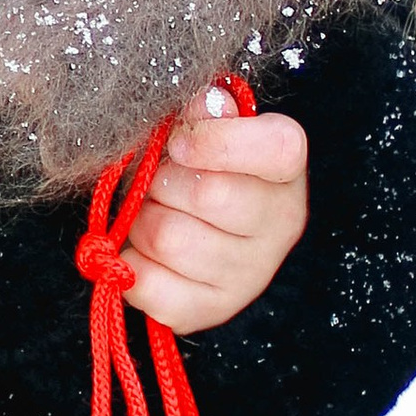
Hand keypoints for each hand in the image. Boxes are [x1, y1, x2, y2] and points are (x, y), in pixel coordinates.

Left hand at [120, 106, 307, 334]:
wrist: (195, 226)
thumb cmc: (195, 166)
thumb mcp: (203, 127)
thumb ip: (205, 112)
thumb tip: (206, 107)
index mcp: (285, 169)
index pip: (276, 147)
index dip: (216, 140)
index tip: (179, 144)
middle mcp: (282, 224)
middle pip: (207, 194)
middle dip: (163, 182)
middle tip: (160, 183)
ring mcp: (250, 274)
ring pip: (169, 238)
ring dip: (142, 221)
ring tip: (154, 214)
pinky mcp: (210, 309)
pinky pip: (148, 285)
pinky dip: (130, 264)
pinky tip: (145, 253)